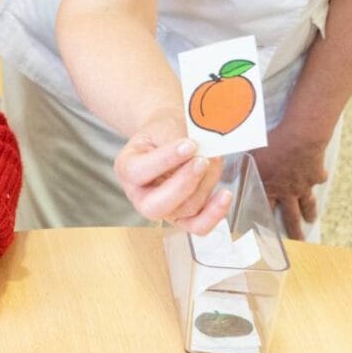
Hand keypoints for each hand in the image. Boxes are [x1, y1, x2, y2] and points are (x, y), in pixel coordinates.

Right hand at [114, 111, 231, 234]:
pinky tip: (224, 195)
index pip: (139, 172)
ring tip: (211, 159)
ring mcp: (162, 209)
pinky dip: (214, 213)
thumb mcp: (164, 126)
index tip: (189, 144)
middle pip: (156, 205)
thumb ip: (177, 140)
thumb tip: (200, 155)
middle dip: (183, 184)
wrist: (169, 135)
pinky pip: (198, 226)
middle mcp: (139, 195)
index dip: (165, 160)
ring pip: (186, 208)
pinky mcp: (182, 216)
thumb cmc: (164, 131)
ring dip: (205, 183)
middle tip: (201, 161)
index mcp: (126, 169)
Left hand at [252, 127, 328, 239]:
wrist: (300, 137)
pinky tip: (320, 179)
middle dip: (294, 229)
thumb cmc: (272, 144)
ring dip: (310, 212)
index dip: (264, 222)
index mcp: (269, 188)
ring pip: (307, 203)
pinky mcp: (316, 175)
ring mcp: (304, 185)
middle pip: (291, 215)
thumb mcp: (251, 155)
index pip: (264, 210)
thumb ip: (241, 167)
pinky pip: (318, 179)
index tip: (265, 234)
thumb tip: (227, 173)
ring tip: (311, 219)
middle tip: (298, 240)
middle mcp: (287, 191)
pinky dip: (319, 179)